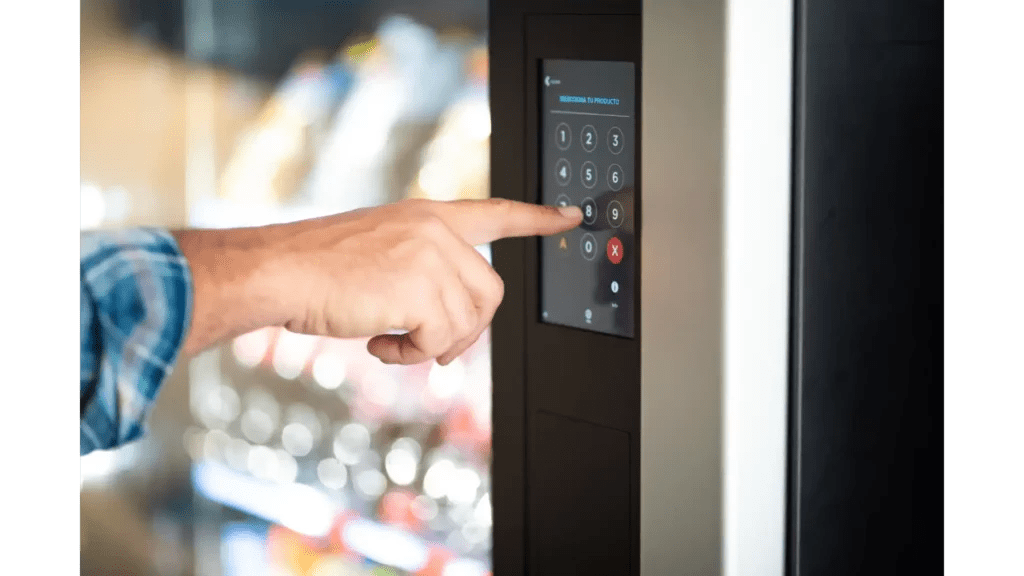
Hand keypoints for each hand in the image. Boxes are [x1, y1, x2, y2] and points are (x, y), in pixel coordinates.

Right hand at [174, 198, 581, 364]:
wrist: (279, 269)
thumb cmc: (315, 267)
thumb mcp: (378, 249)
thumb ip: (421, 269)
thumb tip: (451, 319)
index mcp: (428, 215)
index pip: (497, 211)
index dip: (538, 219)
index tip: (570, 217)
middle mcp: (436, 229)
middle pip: (490, 294)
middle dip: (465, 329)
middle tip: (428, 343)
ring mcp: (431, 256)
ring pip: (467, 322)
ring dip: (430, 345)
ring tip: (391, 338)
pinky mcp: (422, 288)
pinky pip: (440, 340)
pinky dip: (411, 354)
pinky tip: (379, 342)